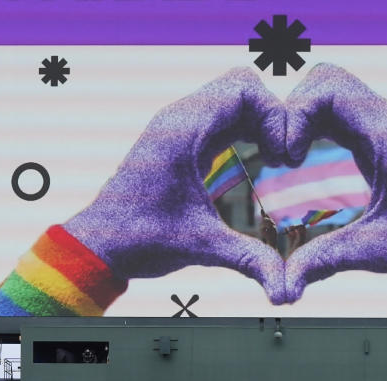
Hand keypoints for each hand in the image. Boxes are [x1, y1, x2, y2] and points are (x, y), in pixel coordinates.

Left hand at [63, 68, 288, 303]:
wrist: (101, 245)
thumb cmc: (141, 241)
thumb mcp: (201, 248)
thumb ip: (248, 260)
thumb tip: (286, 289)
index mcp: (183, 131)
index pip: (243, 89)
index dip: (274, 115)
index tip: (284, 156)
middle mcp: (180, 119)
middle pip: (240, 85)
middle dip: (271, 115)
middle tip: (282, 156)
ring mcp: (178, 127)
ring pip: (231, 98)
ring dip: (259, 121)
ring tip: (275, 158)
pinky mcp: (179, 139)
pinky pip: (220, 116)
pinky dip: (245, 129)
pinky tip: (258, 160)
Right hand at [282, 64, 386, 317]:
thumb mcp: (374, 251)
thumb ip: (326, 261)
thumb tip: (283, 286)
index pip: (327, 90)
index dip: (295, 115)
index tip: (288, 159)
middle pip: (325, 80)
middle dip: (294, 110)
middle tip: (284, 155)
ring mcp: (385, 125)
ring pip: (331, 92)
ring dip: (303, 116)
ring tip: (290, 159)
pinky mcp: (381, 136)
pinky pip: (340, 111)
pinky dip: (315, 125)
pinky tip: (305, 161)